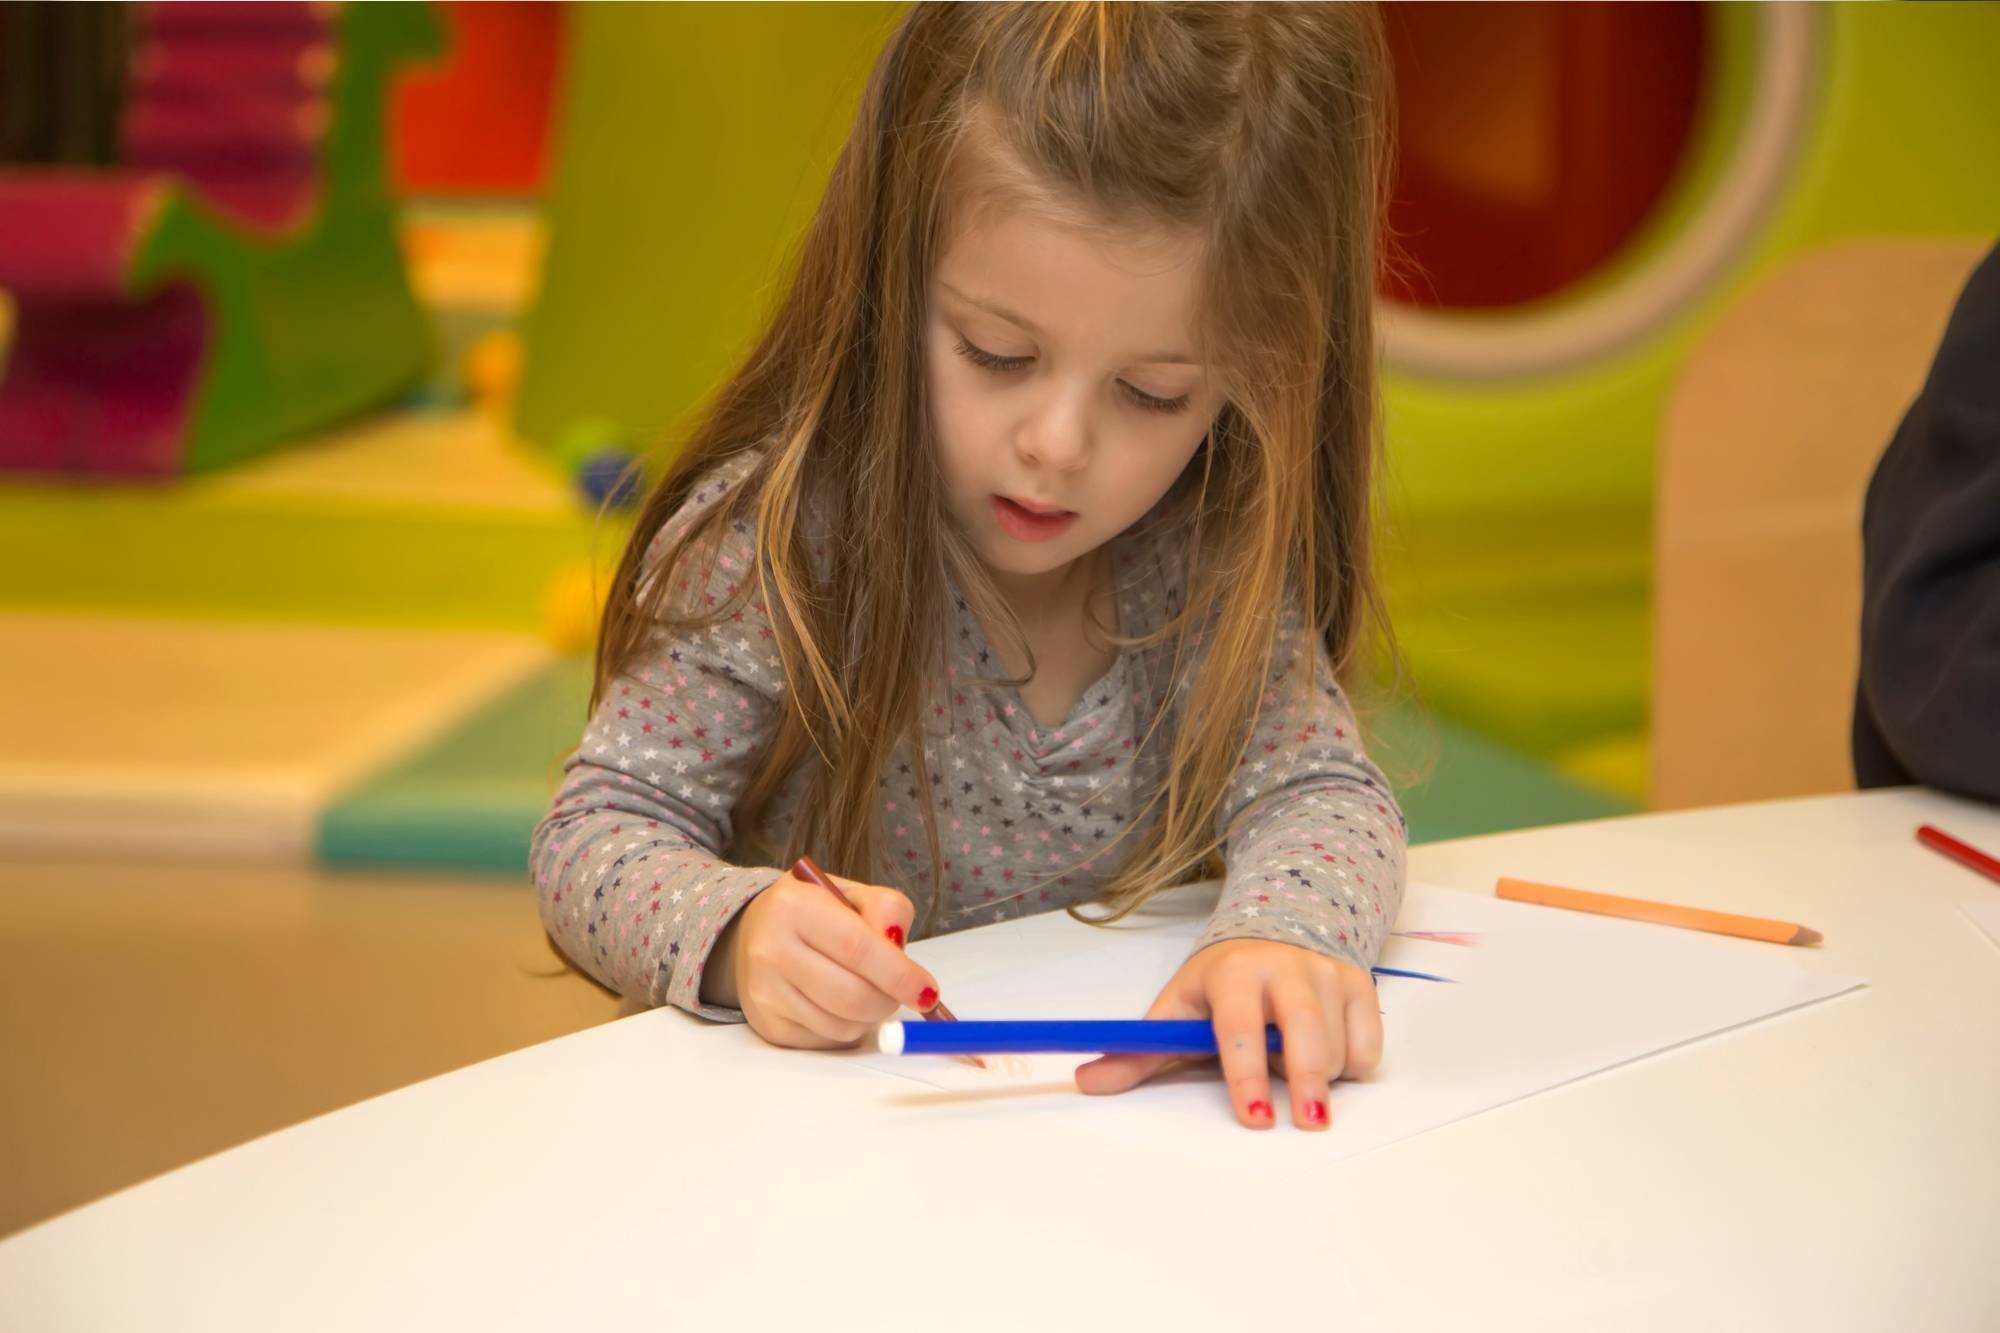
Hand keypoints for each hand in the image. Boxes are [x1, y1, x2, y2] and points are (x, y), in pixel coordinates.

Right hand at [700, 870, 941, 1048]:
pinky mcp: (767, 1026)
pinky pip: (827, 1040)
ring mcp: (764, 993)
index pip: (858, 949)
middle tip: (899, 992)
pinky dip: (847, 1027)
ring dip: (869, 1016)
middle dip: (889, 1001)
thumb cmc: (815, 911)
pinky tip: (837, 1003)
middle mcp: (771, 950)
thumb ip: (887, 911)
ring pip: (842, 1025)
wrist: (754, 931)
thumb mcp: (852, 894)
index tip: (927, 991)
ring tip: (864, 989)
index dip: (900, 975)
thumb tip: (900, 953)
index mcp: (794, 907)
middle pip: (852, 996)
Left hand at [1074, 938, 1381, 1128]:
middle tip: (1307, 1123)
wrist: (1275, 928)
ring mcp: (1328, 973)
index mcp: (1234, 973)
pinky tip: (1329, 1055)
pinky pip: (1368, 1045)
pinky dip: (1353, 1063)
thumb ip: (1138, 1053)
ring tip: (1296, 1073)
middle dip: (1307, 1081)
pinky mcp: (1361, 984)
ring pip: (1337, 1045)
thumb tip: (1087, 1082)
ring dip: (1321, 1076)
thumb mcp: (1178, 1010)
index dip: (1246, 1073)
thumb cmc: (1220, 984)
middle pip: (1305, 1033)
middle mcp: (1286, 967)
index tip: (1255, 1115)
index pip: (1240, 1027)